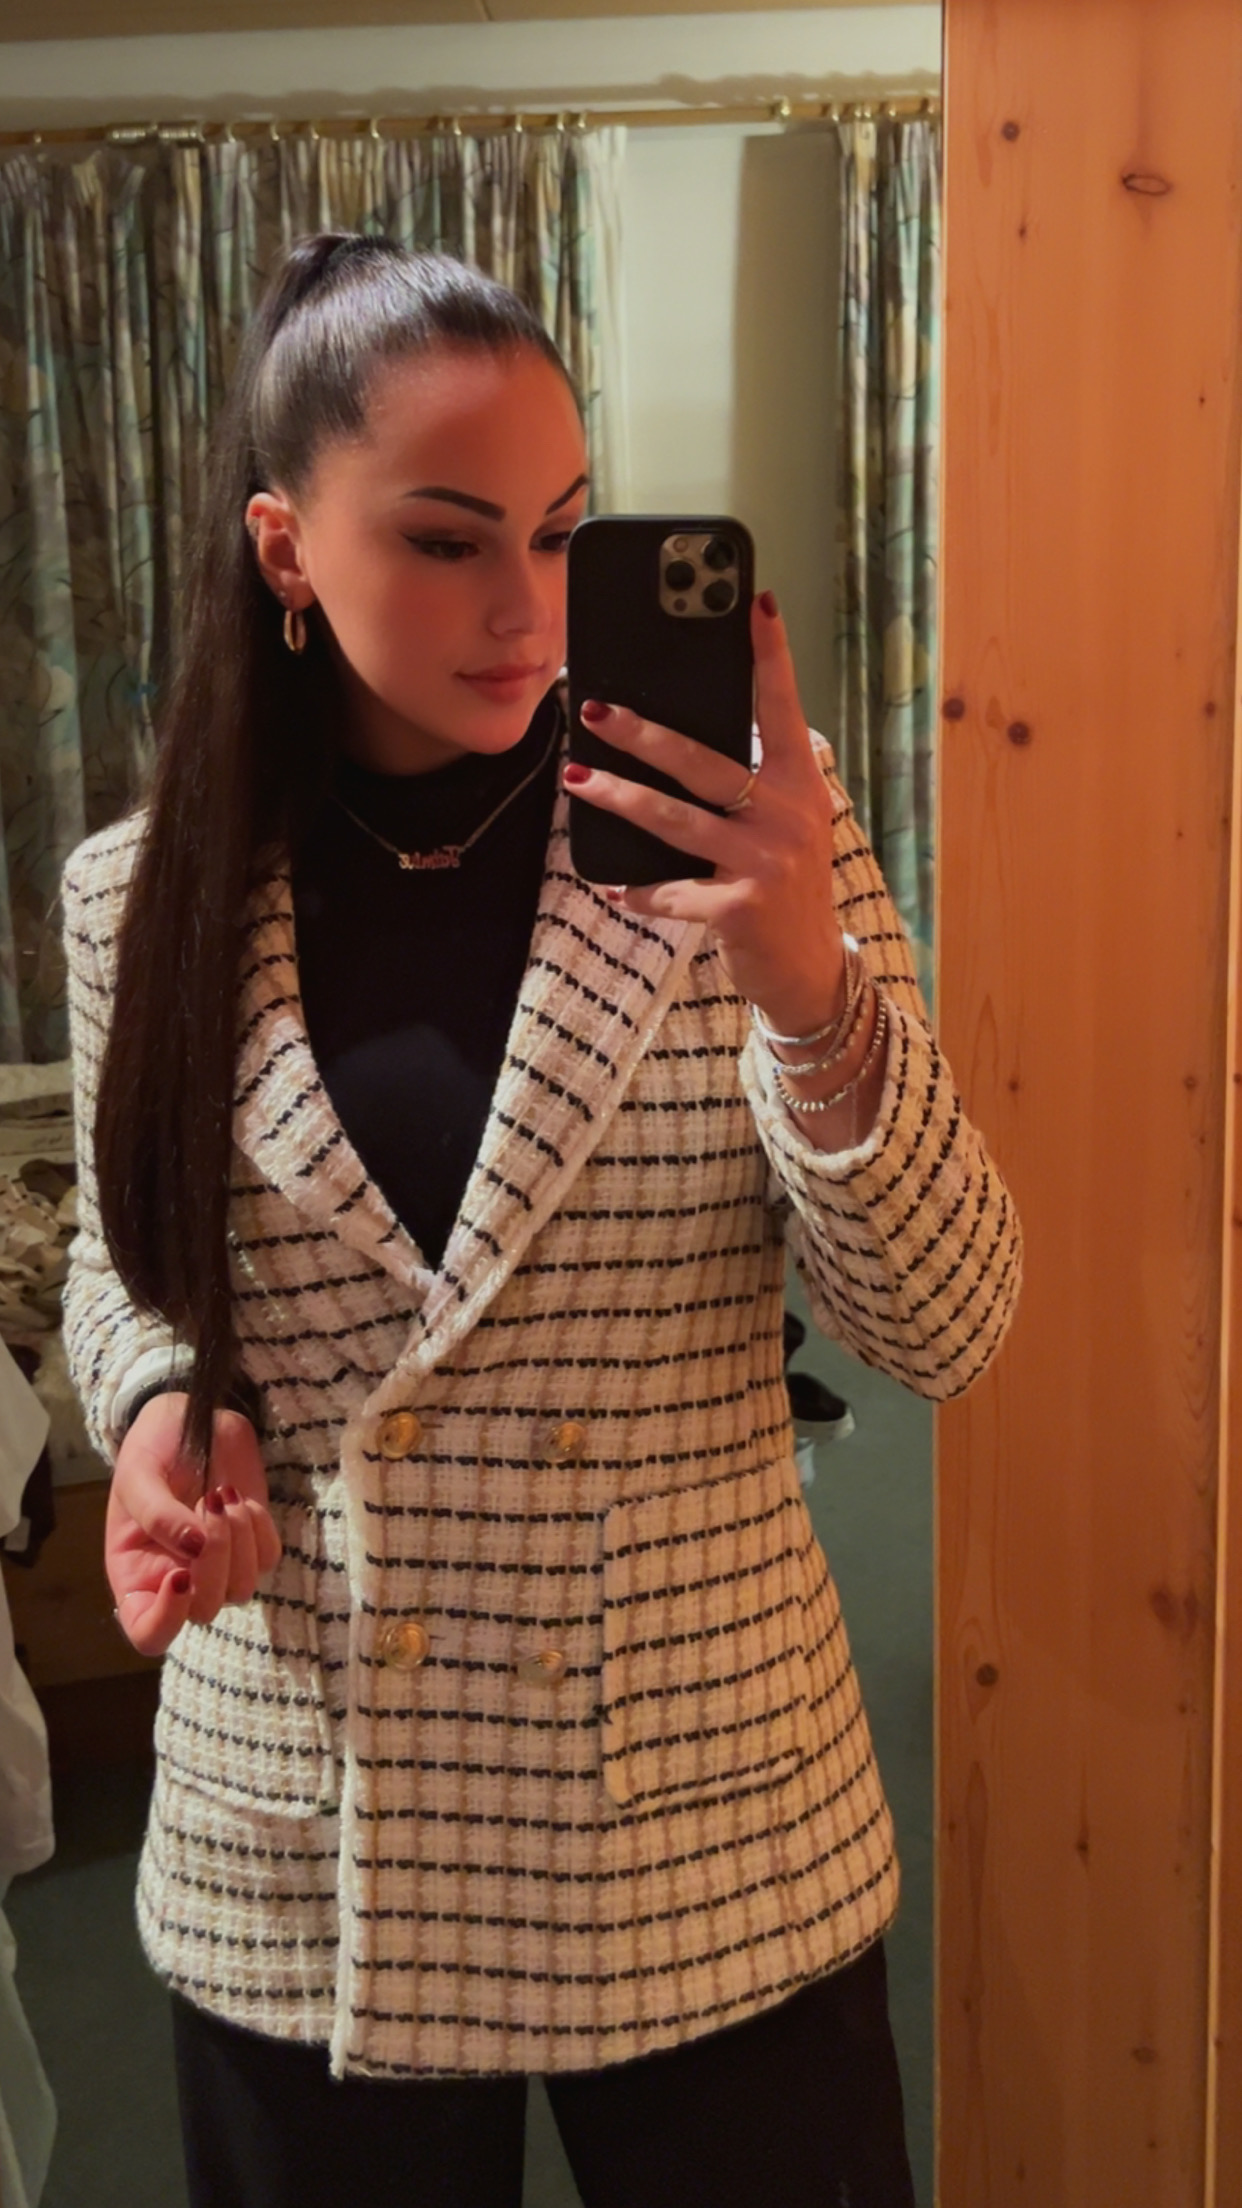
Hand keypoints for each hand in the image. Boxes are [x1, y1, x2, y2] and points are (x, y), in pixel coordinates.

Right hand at [107, 1393, 281, 1657]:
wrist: (191, 1414)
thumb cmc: (152, 1448)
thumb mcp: (138, 1474)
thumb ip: (157, 1514)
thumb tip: (193, 1549)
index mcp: (136, 1575)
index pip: (149, 1634)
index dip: (166, 1620)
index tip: (180, 1575)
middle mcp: (177, 1581)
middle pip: (205, 1610)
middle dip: (213, 1561)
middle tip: (205, 1504)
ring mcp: (218, 1565)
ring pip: (242, 1588)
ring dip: (238, 1540)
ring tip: (220, 1494)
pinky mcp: (251, 1543)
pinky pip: (267, 1558)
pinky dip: (259, 1528)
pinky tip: (238, 1497)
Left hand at [561, 593, 845, 1035]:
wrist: (810, 971)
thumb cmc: (787, 888)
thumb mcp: (787, 826)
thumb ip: (754, 785)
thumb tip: (683, 742)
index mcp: (799, 786)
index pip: (784, 710)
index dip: (771, 657)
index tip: (757, 604)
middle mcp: (787, 816)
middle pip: (705, 762)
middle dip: (644, 734)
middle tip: (595, 709)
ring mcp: (764, 862)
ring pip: (676, 819)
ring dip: (620, 797)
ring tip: (578, 779)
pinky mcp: (739, 908)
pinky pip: (672, 892)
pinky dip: (639, 891)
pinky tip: (612, 886)